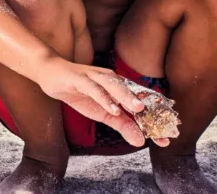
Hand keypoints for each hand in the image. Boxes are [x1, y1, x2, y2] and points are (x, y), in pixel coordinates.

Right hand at [36, 57, 169, 147]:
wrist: (49, 73)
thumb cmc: (77, 91)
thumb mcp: (101, 112)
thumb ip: (121, 124)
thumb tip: (141, 141)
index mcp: (119, 86)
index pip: (141, 101)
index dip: (155, 117)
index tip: (167, 136)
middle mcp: (111, 78)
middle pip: (133, 93)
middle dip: (148, 109)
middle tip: (162, 125)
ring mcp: (95, 77)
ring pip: (114, 86)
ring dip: (127, 97)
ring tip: (139, 109)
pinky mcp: (80, 78)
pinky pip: (94, 88)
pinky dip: (104, 98)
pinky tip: (112, 109)